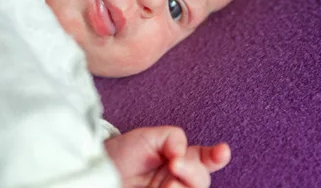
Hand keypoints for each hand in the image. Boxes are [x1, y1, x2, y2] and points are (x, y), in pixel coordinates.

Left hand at [104, 126, 230, 187]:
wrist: (98, 172)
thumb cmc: (123, 153)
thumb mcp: (148, 136)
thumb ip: (172, 138)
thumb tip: (184, 152)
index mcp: (181, 159)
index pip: (206, 159)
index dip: (218, 156)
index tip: (222, 151)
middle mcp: (180, 179)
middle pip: (202, 181)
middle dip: (192, 172)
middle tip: (174, 165)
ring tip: (167, 185)